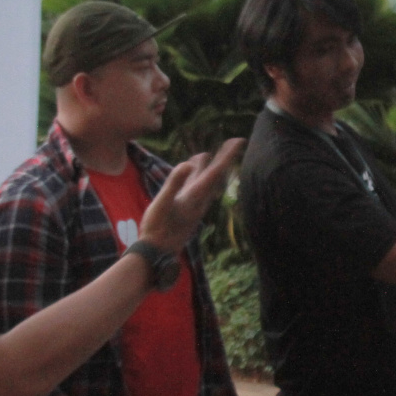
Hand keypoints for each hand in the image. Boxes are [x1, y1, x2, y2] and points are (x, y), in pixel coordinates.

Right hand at [140, 140, 245, 254]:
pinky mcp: (186, 210)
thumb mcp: (162, 203)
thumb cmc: (157, 228)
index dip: (228, 156)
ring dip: (207, 167)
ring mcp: (193, 206)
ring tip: (206, 154)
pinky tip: (189, 174)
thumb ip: (174, 183)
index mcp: (196, 196)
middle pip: (215, 175)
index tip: (239, 141)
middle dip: (223, 158)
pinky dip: (195, 177)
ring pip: (204, 182)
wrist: (156, 253)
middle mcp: (199, 201)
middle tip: (233, 142)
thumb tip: (186, 164)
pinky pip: (195, 189)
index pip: (216, 172)